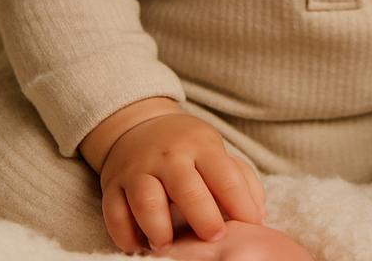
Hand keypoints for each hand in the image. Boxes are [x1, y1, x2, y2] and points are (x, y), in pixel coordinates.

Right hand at [79, 98, 265, 252]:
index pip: (225, 176)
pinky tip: (137, 245)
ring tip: (168, 245)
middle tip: (215, 238)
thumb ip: (241, 180)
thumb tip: (258, 215)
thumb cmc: (187, 149)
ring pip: (147, 200)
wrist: (138, 125)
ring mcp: (138, 169)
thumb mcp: (216, 152)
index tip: (251, 226)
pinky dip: (124, 233)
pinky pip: (114, 212)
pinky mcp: (113, 184)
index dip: (241, 204)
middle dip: (203, 217)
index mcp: (201, 146)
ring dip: (158, 227)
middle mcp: (169, 156)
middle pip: (187, 188)